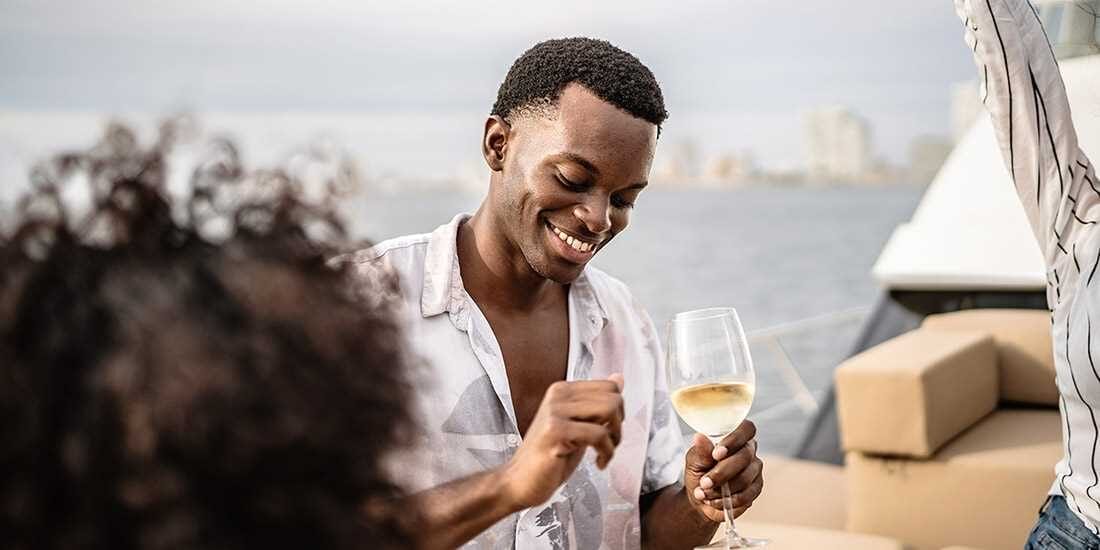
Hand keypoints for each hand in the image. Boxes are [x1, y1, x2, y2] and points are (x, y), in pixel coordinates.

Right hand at [499, 374, 624, 508]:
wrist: (518, 482)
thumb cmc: (547, 458)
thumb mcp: (577, 426)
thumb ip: (596, 403)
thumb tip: (618, 379)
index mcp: (562, 390)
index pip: (609, 386)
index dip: (619, 410)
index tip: (609, 429)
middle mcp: (558, 396)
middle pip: (613, 398)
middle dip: (618, 426)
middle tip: (608, 444)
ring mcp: (555, 412)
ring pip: (608, 411)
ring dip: (614, 440)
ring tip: (603, 453)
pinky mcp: (555, 431)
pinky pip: (598, 435)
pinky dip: (606, 453)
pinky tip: (598, 463)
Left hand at [682, 420, 763, 522]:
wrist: (700, 497)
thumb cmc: (698, 472)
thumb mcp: (694, 461)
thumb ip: (701, 451)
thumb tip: (699, 437)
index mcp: (735, 437)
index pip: (746, 428)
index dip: (734, 439)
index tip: (716, 454)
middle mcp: (749, 451)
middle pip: (745, 457)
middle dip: (722, 472)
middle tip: (704, 482)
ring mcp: (755, 470)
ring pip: (745, 478)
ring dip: (722, 489)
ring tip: (705, 492)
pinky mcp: (756, 489)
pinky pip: (746, 496)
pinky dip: (727, 501)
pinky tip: (714, 500)